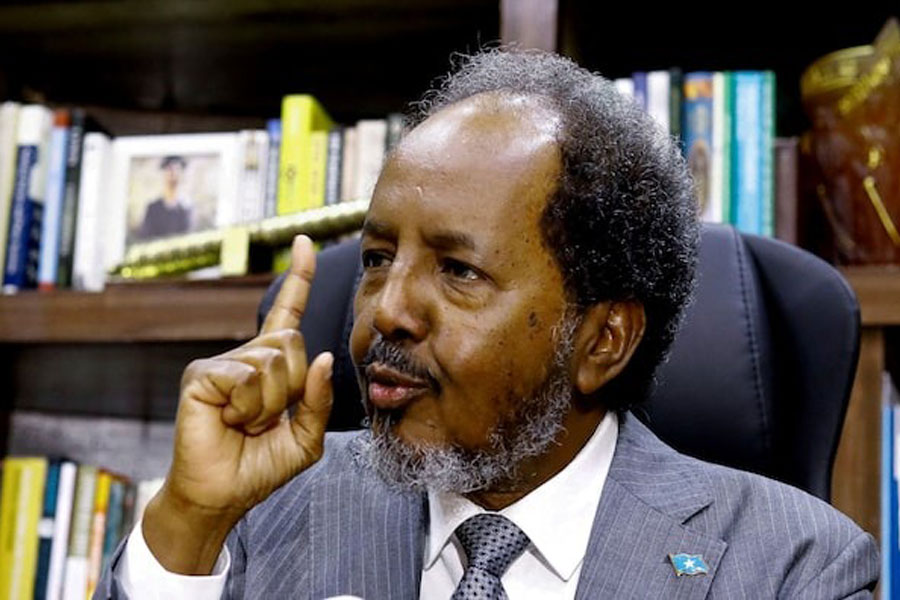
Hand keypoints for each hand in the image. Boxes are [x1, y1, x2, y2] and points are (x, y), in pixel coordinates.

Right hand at [143, 235, 333, 573]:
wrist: (222, 495)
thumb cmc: (259, 466)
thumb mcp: (306, 437)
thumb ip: (319, 399)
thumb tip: (321, 357)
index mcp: (271, 365)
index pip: (288, 312)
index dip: (299, 277)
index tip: (302, 242)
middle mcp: (246, 356)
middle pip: (294, 344)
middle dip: (292, 389)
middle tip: (265, 419)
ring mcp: (222, 362)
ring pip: (274, 362)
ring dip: (269, 405)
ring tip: (245, 424)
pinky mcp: (202, 374)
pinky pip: (248, 378)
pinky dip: (248, 408)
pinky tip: (228, 421)